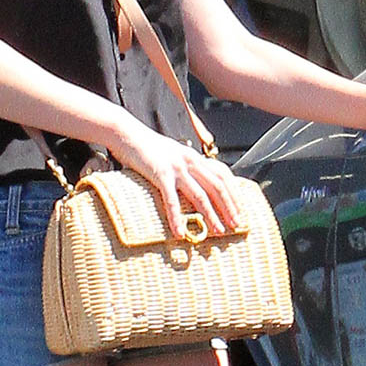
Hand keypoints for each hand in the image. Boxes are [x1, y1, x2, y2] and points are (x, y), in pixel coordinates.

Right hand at [110, 127, 244, 239]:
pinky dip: (177, 218)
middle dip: (229, 207)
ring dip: (211, 215)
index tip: (240, 211)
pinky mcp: (161, 174)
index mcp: (194, 156)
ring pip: (200, 195)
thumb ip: (184, 166)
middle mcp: (190, 160)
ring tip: (218, 231)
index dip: (234, 193)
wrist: (126, 133)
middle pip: (217, 186)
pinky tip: (180, 232)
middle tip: (236, 225)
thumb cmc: (146, 146)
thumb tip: (193, 181)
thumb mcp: (171, 153)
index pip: (223, 175)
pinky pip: (172, 200)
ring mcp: (176, 167)